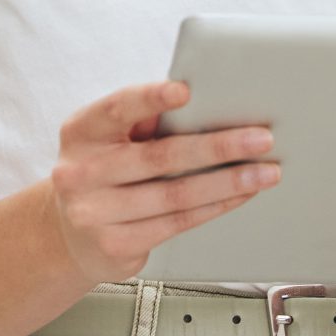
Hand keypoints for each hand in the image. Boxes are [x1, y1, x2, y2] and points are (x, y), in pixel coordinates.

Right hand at [46, 80, 280, 284]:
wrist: (69, 235)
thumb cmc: (102, 173)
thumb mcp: (107, 141)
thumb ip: (141, 123)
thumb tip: (205, 104)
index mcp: (80, 132)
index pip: (116, 109)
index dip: (149, 99)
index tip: (186, 90)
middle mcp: (80, 171)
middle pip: (159, 156)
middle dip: (217, 146)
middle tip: (260, 138)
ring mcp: (94, 212)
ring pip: (176, 195)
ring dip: (229, 182)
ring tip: (265, 172)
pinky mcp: (115, 244)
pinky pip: (177, 222)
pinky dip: (215, 207)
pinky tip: (239, 196)